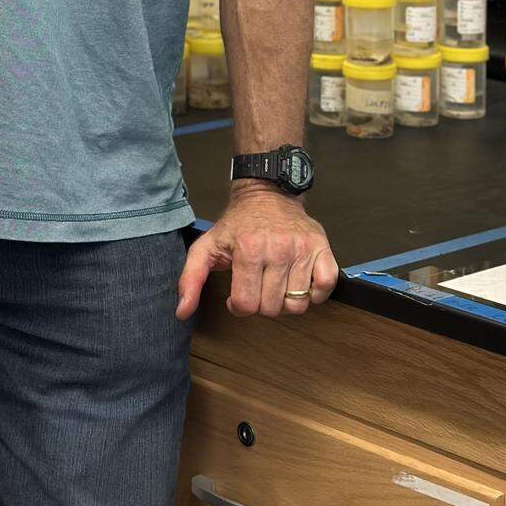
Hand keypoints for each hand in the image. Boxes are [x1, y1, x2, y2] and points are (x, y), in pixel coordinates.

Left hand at [175, 185, 337, 320]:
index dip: (239, 305)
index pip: (246, 305)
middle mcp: (277, 248)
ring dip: (286, 301)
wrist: (267, 193)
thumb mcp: (206, 246)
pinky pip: (324, 289)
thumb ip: (190, 278)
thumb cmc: (237, 224)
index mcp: (248, 249)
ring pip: (297, 305)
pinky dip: (314, 293)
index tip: (238, 292)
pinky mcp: (321, 248)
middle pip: (272, 309)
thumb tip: (181, 312)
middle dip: (261, 303)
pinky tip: (298, 282)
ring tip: (276, 283)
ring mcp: (302, 249)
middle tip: (257, 285)